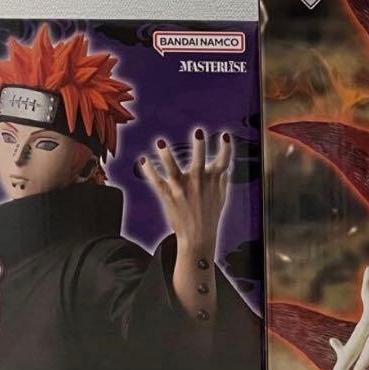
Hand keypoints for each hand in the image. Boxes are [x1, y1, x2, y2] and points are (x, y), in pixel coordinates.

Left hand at [140, 129, 232, 254]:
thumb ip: (222, 180)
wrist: (198, 237)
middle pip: (199, 161)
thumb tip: (225, 167)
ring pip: (173, 169)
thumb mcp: (221, 197)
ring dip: (166, 156)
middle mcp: (198, 183)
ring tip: (160, 143)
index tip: (224, 136)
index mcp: (213, 181)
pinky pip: (156, 181)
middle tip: (198, 132)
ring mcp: (182, 189)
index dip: (226, 148)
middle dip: (199, 147)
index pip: (223, 162)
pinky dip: (149, 171)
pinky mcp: (168, 196)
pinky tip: (143, 160)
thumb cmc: (210, 216)